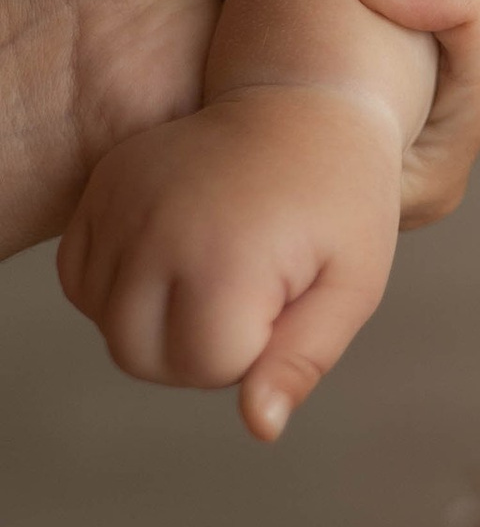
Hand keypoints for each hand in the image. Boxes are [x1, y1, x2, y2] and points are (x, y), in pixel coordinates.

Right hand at [58, 87, 401, 437]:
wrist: (308, 98)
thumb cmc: (343, 198)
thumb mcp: (352, 282)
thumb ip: (303, 360)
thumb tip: (259, 428)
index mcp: (226, 257)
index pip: (208, 368)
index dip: (258, 348)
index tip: (291, 294)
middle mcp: (158, 231)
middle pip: (142, 358)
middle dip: (201, 347)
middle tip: (256, 288)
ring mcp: (121, 204)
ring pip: (108, 325)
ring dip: (159, 320)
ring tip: (219, 267)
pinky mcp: (102, 186)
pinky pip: (79, 280)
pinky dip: (117, 289)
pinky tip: (173, 257)